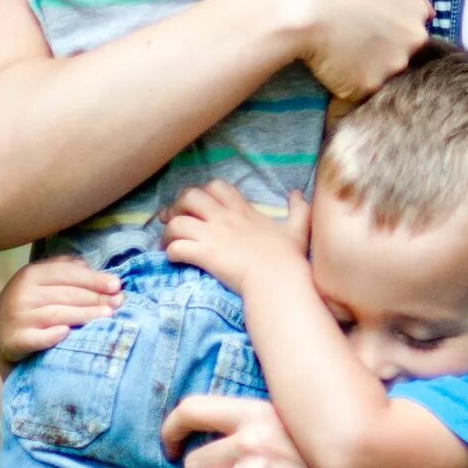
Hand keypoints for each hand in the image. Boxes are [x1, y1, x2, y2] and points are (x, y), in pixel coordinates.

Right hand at [0, 256, 121, 360]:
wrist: (3, 335)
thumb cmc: (32, 305)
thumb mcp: (42, 282)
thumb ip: (64, 269)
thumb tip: (92, 267)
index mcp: (30, 274)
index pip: (68, 274)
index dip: (95, 279)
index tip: (117, 285)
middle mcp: (22, 293)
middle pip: (67, 294)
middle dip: (97, 298)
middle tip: (119, 303)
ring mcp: (17, 318)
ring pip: (58, 314)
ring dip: (85, 315)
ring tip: (108, 316)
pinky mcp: (14, 341)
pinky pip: (36, 339)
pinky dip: (52, 336)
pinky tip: (67, 334)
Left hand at [163, 183, 307, 294]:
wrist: (278, 279)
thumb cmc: (288, 257)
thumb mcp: (298, 228)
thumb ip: (299, 209)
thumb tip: (297, 193)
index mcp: (242, 211)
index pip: (216, 187)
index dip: (203, 191)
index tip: (199, 205)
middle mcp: (224, 218)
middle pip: (190, 196)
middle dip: (178, 206)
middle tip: (174, 219)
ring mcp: (212, 235)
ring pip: (177, 222)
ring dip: (168, 232)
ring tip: (168, 242)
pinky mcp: (204, 254)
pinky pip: (177, 248)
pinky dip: (170, 253)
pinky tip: (174, 259)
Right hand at [259, 0, 428, 99]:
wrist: (303, 4)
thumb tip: (429, 9)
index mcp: (416, 13)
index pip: (413, 28)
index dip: (389, 27)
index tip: (367, 24)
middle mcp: (412, 42)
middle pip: (401, 53)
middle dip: (381, 49)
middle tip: (350, 37)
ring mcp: (392, 66)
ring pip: (381, 73)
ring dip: (364, 67)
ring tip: (336, 50)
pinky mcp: (367, 87)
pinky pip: (358, 90)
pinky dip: (345, 82)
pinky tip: (327, 65)